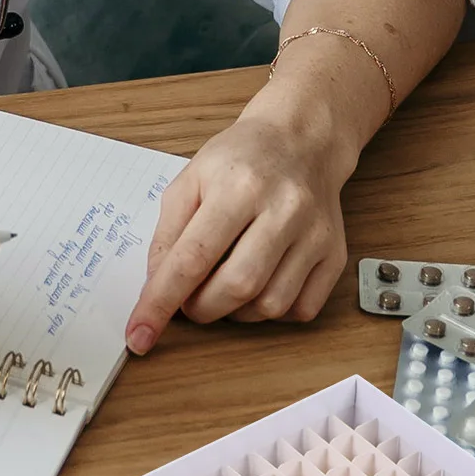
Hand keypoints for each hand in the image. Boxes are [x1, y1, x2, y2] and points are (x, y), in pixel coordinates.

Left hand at [124, 107, 352, 352]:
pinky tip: (260, 285)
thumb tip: (156, 288)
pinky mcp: (334, 254)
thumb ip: (167, 234)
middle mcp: (284, 209)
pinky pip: (301, 309)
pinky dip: (272, 311)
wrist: (302, 140)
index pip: (193, 257)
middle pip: (236, 286)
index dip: (161, 302)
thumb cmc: (241, 160)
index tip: (140, 335)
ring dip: (235, 312)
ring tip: (226, 285)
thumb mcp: (190, 180)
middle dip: (201, 308)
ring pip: (270, 305)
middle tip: (190, 299)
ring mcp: (315, 234)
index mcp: (239, 186)